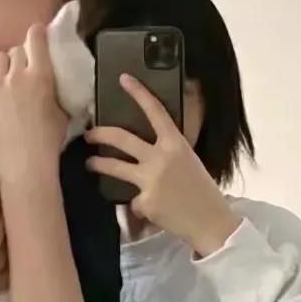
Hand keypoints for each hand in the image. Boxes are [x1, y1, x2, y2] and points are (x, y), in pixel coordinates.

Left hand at [0, 25, 67, 183]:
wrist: (24, 165)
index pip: (36, 38)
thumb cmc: (50, 142)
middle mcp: (16, 75)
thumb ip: (57, 93)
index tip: (38, 34)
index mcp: (41, 75)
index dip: (37, 33)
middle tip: (24, 70)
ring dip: (5, 67)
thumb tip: (57, 85)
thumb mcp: (63, 113)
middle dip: (21, 56)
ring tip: (7, 81)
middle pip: (16, 50)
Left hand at [85, 74, 240, 256]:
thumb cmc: (201, 190)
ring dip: (98, 164)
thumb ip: (166, 153)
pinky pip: (132, 201)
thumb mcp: (188, 162)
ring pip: (114, 167)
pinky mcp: (144, 201)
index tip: (124, 79)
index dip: (139, 93)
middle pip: (121, 138)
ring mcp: (150, 179)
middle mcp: (161, 158)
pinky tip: (153, 210)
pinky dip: (139, 205)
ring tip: (90, 163)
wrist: (211, 222)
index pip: (155, 112)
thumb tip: (143, 151)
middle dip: (100, 134)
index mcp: (176, 144)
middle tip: (89, 134)